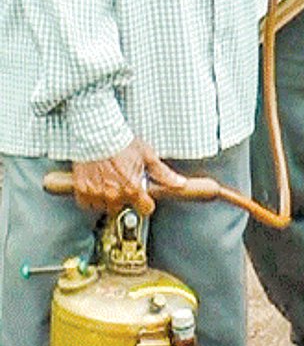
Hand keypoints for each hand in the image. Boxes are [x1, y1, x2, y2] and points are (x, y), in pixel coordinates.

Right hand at [72, 138, 187, 215]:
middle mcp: (114, 195)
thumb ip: (164, 174)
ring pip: (105, 207)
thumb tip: (180, 184)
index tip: (144, 199)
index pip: (145, 209)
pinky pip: (87, 204)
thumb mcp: (148, 157)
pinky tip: (97, 185)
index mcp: (133, 189)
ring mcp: (96, 194)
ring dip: (108, 199)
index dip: (146, 203)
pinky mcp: (81, 191)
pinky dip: (92, 197)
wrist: (98, 135)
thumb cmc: (123, 143)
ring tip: (110, 182)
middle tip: (123, 182)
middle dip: (125, 198)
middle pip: (123, 208)